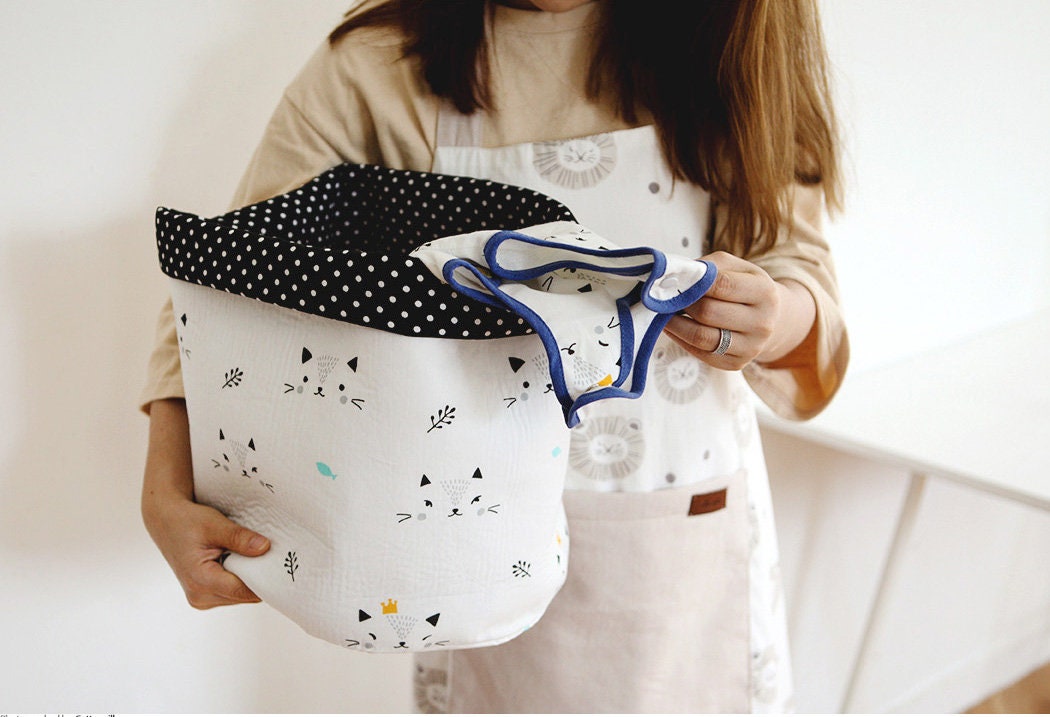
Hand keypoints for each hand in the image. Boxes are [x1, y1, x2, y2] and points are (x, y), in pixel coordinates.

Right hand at [142, 399, 270, 608]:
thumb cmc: (187, 520)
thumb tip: (266, 548)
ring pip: (239, 595)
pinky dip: (241, 578)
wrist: (165, 521)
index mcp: (201, 581)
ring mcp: (201, 598)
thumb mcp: (215, 524)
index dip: (266, 581)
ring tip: (260, 557)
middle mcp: (200, 596)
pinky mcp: (203, 594)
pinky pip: (231, 591)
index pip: (244, 591)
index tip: (285, 570)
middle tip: (278, 559)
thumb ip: (239, 538)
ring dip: (250, 579)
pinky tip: (247, 562)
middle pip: (244, 596)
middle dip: (260, 578)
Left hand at [664, 251, 815, 370]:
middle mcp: (762, 322)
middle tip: (667, 296)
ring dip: (675, 324)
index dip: (694, 282)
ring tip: (665, 312)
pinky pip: (700, 353)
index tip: (676, 280)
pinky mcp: (736, 364)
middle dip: (682, 302)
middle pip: (708, 312)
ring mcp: (751, 347)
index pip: (722, 285)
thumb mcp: (736, 267)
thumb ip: (708, 267)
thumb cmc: (745, 288)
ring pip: (701, 337)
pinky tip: (674, 328)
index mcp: (765, 292)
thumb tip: (675, 276)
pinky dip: (681, 339)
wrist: (769, 319)